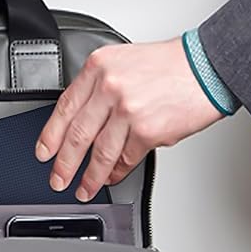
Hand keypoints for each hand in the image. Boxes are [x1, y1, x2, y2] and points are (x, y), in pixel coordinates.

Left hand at [36, 38, 224, 200]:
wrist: (206, 66)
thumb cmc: (169, 65)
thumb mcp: (123, 62)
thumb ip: (99, 87)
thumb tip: (80, 120)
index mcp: (99, 67)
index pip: (64, 107)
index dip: (50, 135)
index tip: (43, 153)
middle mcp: (110, 87)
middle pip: (77, 135)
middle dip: (64, 164)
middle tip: (58, 179)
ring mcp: (128, 110)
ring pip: (100, 153)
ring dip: (90, 177)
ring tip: (84, 189)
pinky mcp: (148, 131)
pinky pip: (125, 159)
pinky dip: (116, 172)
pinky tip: (111, 178)